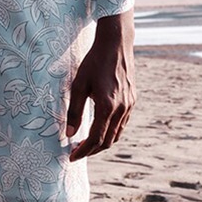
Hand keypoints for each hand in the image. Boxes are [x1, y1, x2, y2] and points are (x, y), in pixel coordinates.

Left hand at [66, 10, 134, 161]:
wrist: (116, 45)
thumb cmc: (93, 62)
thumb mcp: (78, 85)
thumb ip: (74, 111)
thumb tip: (69, 134)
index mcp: (107, 106)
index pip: (95, 139)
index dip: (83, 151)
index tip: (71, 157)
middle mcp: (121, 109)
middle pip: (107, 141)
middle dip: (91, 150)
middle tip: (76, 152)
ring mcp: (129, 105)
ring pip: (117, 134)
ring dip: (102, 143)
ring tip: (86, 144)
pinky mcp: (133, 100)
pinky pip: (122, 124)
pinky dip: (111, 132)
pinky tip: (99, 129)